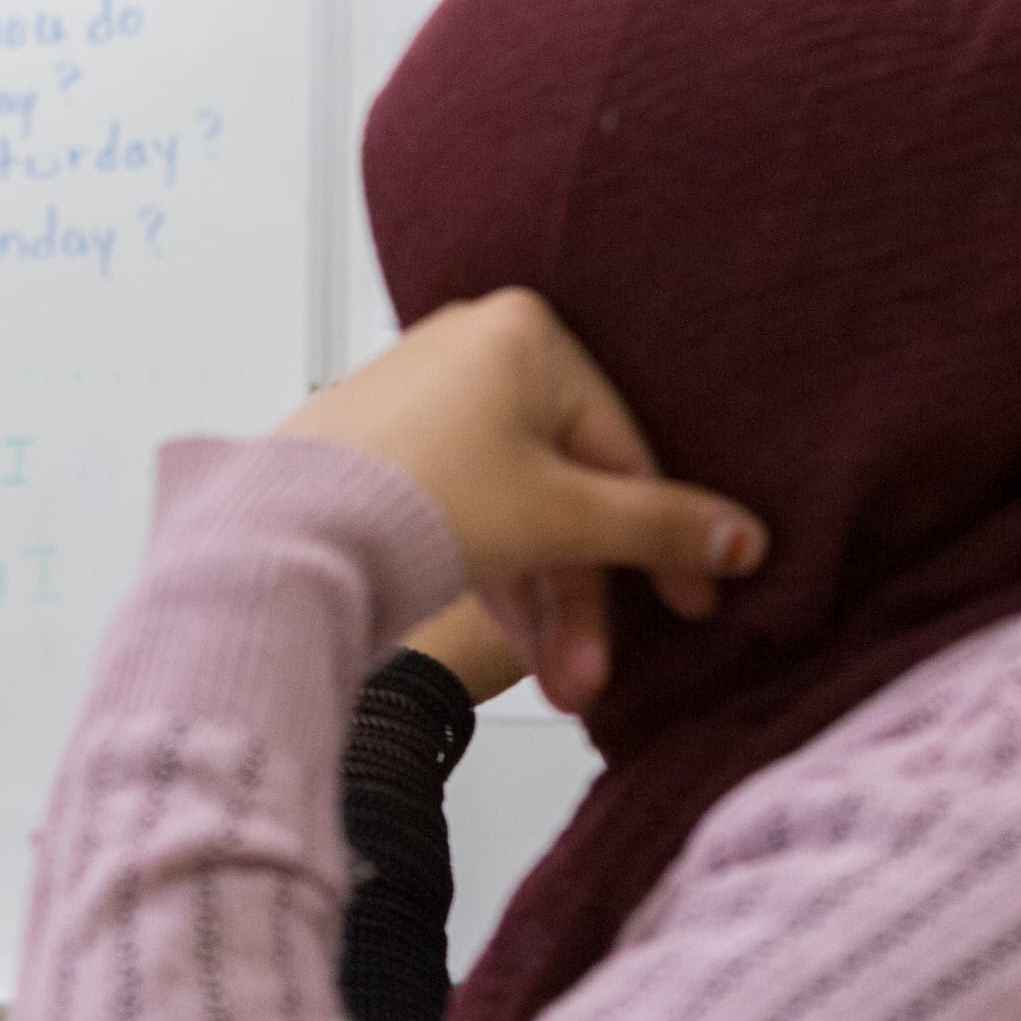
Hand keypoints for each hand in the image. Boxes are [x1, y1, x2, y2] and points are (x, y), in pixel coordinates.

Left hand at [282, 289, 765, 713]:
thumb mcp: (560, 520)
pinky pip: (464, 513)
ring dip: (541, 604)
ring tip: (556, 684)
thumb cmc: (412, 500)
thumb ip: (656, 529)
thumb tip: (742, 539)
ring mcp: (422, 400)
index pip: (623, 446)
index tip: (692, 605)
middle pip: (564, 489)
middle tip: (596, 672)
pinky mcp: (383, 451)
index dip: (660, 540)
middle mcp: (471, 352)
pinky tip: (515, 646)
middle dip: (582, 596)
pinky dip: (493, 575)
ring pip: (514, 511)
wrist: (278, 538)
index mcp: (524, 336)